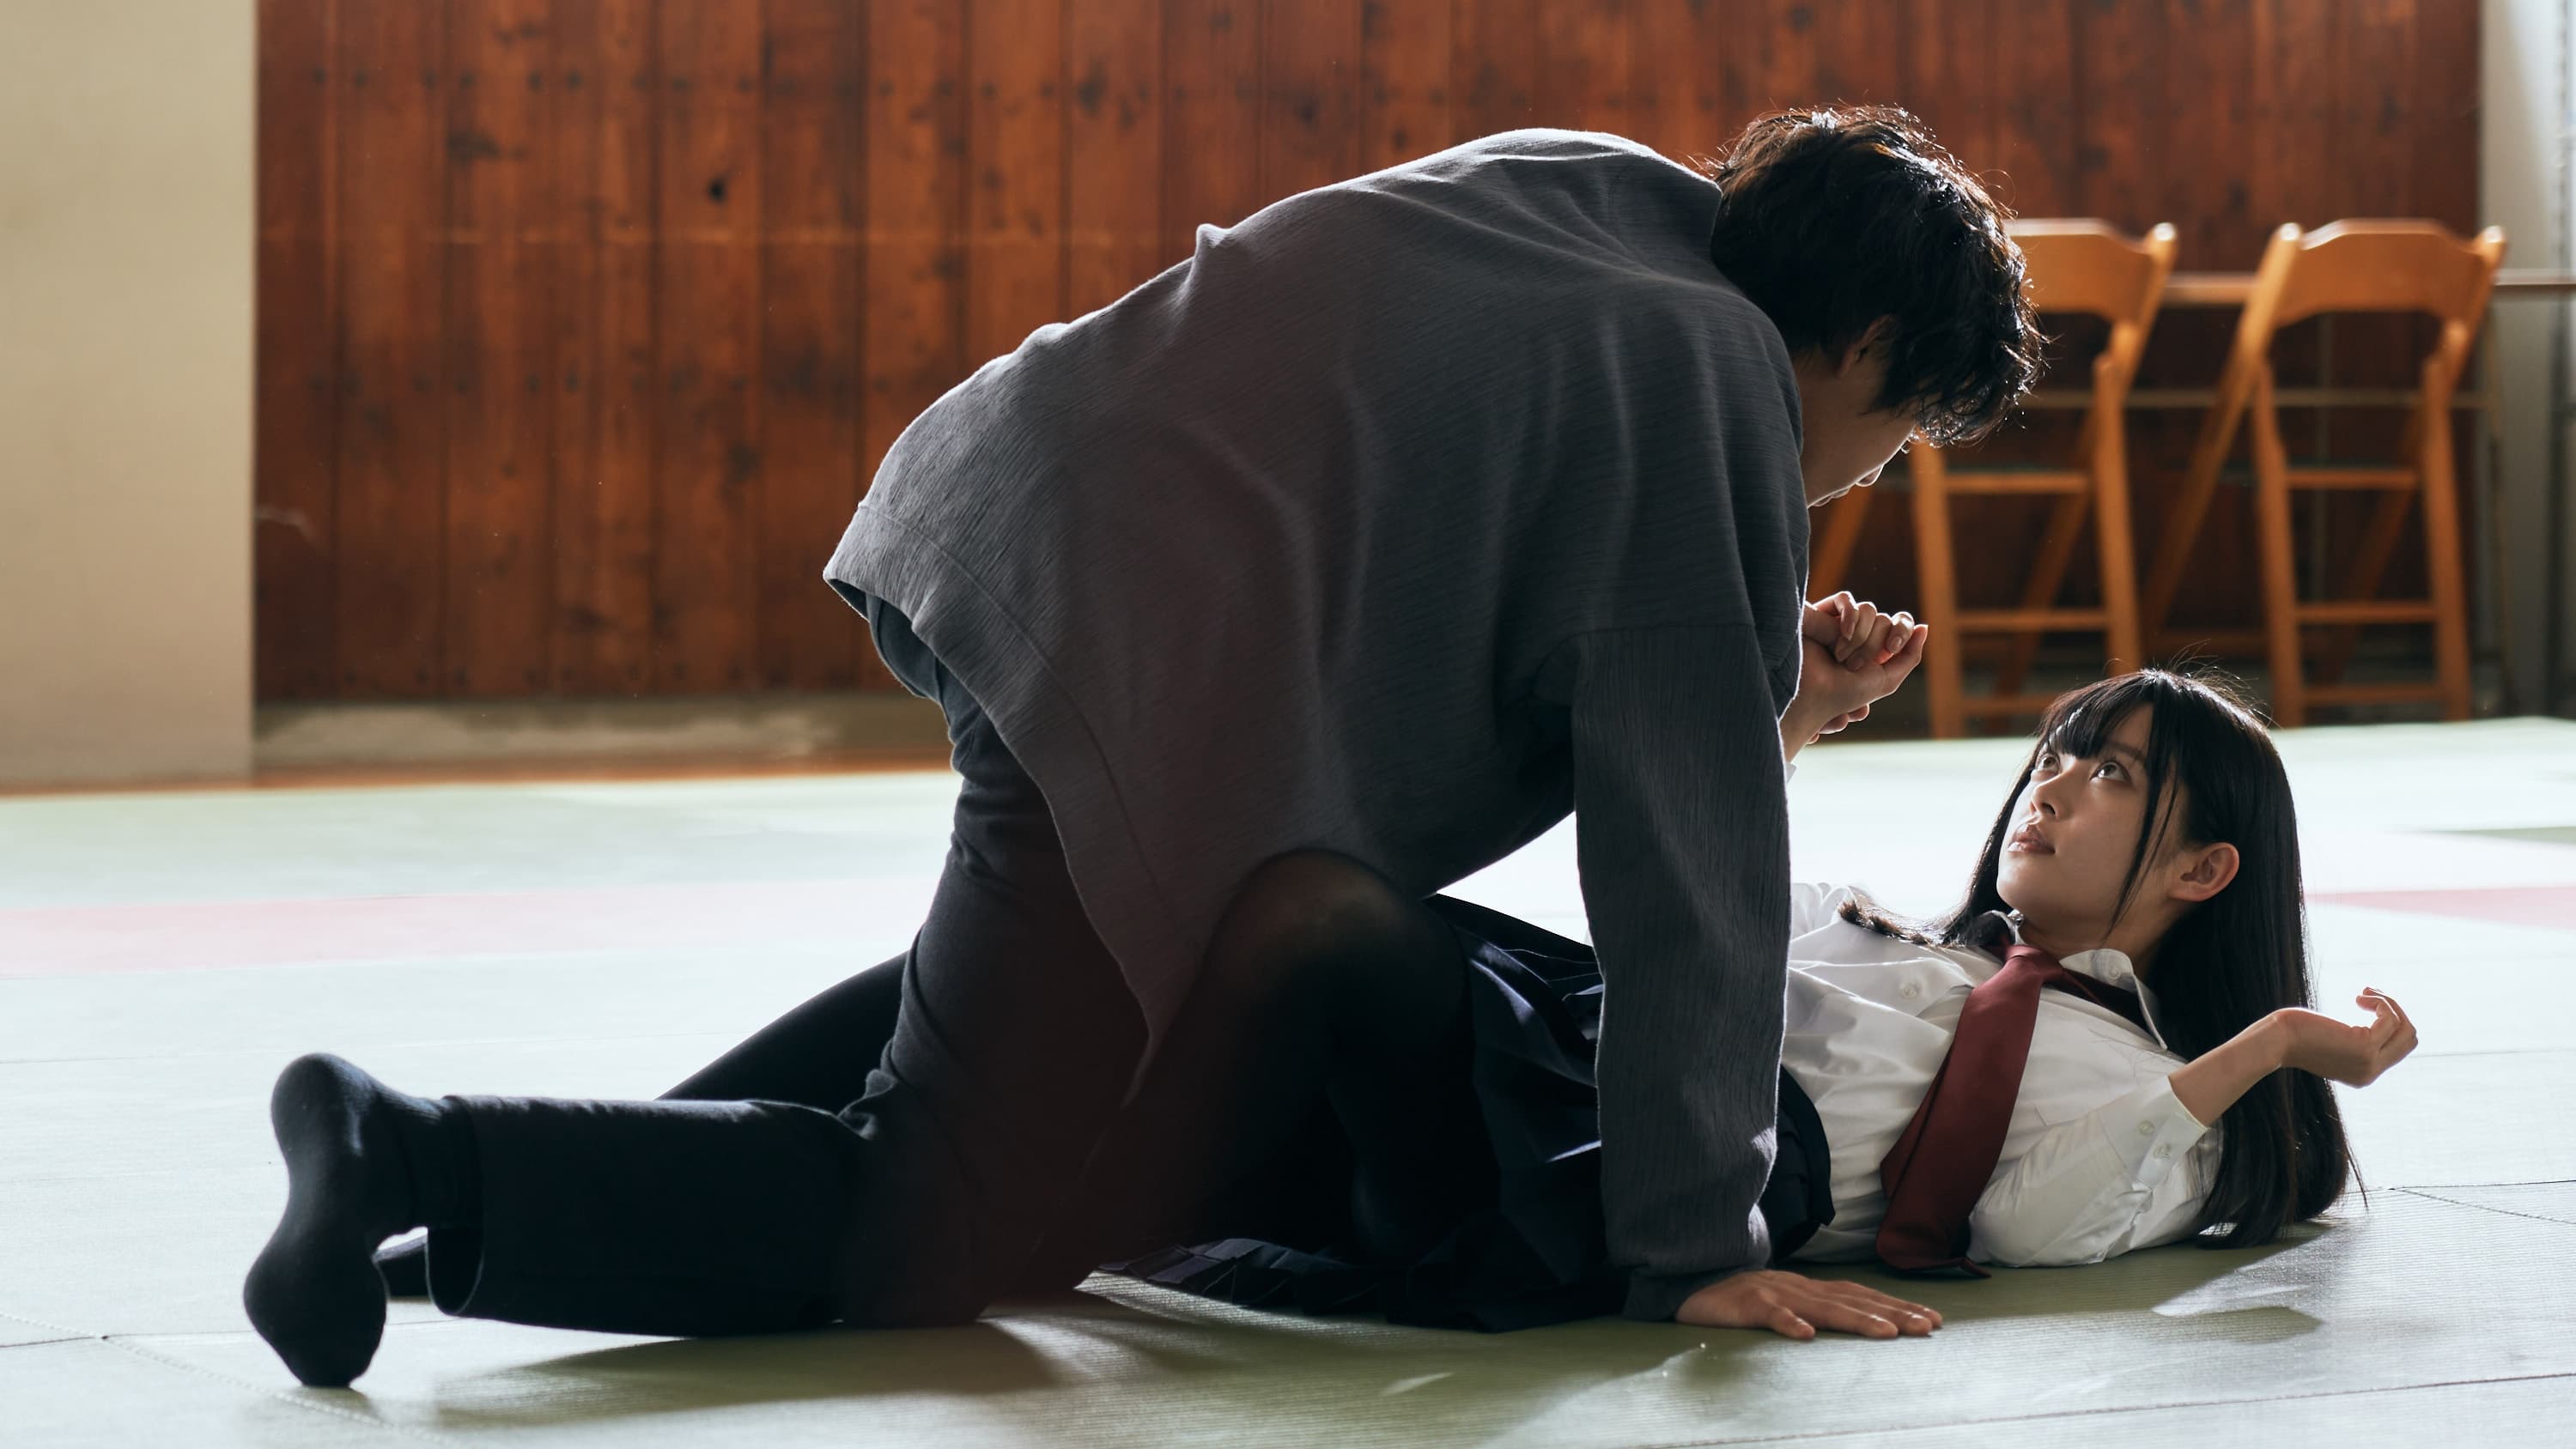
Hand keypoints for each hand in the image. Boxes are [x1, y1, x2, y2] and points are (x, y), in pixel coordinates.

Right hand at [1674, 1268, 1941, 1340]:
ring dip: (1856, 1319)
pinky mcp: (1745, 1305)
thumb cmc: (1741, 1299)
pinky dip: (1788, 1323)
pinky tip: (1805, 1335)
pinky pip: (1768, 1315)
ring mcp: (1773, 1293)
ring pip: (1820, 1307)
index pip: (1862, 1296)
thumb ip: (1815, 1310)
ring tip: (1887, 1334)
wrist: (1690, 1282)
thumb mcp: (1785, 1302)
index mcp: (1810, 1288)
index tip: (1933, 1319)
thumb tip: (1857, 1323)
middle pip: (1852, 1299)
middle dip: (1893, 1312)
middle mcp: (1799, 1287)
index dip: (1897, 1306)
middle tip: (1928, 1326)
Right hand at [1789, 592, 1928, 738]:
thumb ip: (1909, 656)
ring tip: (1841, 657)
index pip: (1901, 625)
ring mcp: (1840, 621)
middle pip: (1886, 619)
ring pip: (1869, 609)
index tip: (1890, 649)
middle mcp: (1861, 633)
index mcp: (1877, 648)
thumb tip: (1923, 626)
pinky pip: (1846, 599)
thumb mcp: (1887, 680)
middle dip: (1873, 645)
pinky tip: (1842, 634)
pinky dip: (1849, 617)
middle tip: (1854, 665)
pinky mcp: (1822, 611)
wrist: (1809, 693)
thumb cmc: (1844, 693)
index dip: (1901, 632)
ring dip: (1860, 638)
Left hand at [2269, 989, 2417, 1086]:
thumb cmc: (2293, 1035)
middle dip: (2395, 1011)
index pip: (2398, 1049)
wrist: (2274, 1042)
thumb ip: (2353, 1039)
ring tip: (2364, 992)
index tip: (2367, 1002)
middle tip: (2368, 994)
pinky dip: (2380, 1001)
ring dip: (2389, 1003)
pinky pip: (2390, 1019)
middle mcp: (2370, 1073)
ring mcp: (2369, 1063)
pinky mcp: (2364, 1047)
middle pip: (2409, 1040)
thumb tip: (2380, 1019)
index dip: (2389, 1021)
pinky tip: (2358, 997)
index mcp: (2363, 1074)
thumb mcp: (2329, 1040)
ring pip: (2406, 1030)